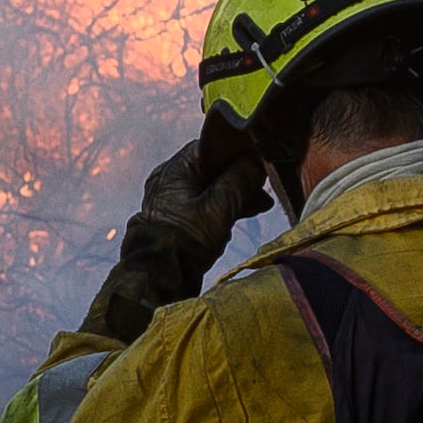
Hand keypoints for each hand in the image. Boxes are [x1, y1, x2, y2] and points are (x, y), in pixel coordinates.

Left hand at [135, 125, 275, 250]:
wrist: (160, 275)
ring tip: (260, 205)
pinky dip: (223, 208)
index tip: (257, 162)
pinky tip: (243, 214)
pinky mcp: (177, 218)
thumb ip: (239, 180)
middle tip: (262, 188)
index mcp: (174, 170)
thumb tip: (256, 161)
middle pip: (212, 169)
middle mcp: (170, 181)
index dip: (236, 152)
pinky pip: (204, 205)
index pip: (210, 147)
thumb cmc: (186, 240)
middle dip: (239, 178)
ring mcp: (172, 201)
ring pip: (211, 188)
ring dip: (235, 195)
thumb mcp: (219, 207)